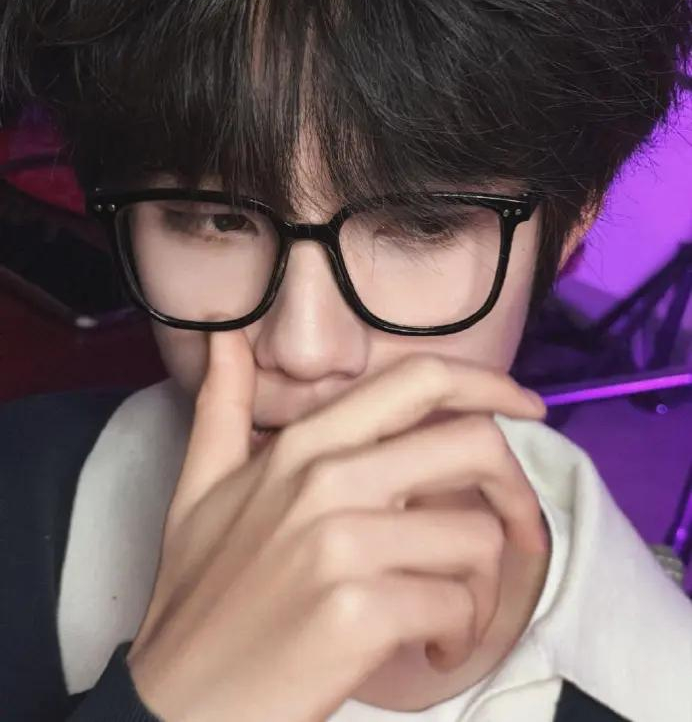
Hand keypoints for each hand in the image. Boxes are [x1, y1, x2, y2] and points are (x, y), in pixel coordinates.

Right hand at [126, 330, 547, 721]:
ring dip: (482, 586)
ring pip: (477, 537)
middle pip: (474, 447)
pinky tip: (432, 648)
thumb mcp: (199, 488)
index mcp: (303, 445)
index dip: (490, 385)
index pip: (419, 381)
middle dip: (515, 494)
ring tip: (448, 612)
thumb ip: (223, 405)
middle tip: (513, 536)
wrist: (176, 701)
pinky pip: (459, 604)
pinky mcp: (359, 610)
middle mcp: (327, 478)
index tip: (528, 409)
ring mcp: (343, 543)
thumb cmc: (198, 595)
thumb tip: (225, 338)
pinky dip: (461, 633)